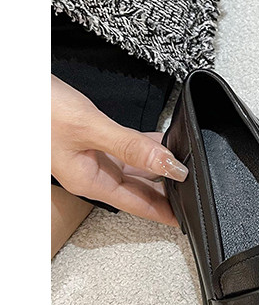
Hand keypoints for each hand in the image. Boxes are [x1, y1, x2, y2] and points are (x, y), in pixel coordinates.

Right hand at [51, 74, 187, 225]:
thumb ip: (131, 146)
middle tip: (195, 192)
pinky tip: (163, 143)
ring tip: (186, 168)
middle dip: (166, 191)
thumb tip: (169, 165)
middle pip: (139, 189)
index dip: (163, 212)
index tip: (186, 218)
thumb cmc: (38, 109)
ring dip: (159, 167)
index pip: (136, 204)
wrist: (15, 86)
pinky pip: (127, 147)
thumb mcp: (91, 128)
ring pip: (135, 168)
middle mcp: (92, 172)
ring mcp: (92, 155)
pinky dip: (147, 146)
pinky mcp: (93, 137)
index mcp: (90, 180)